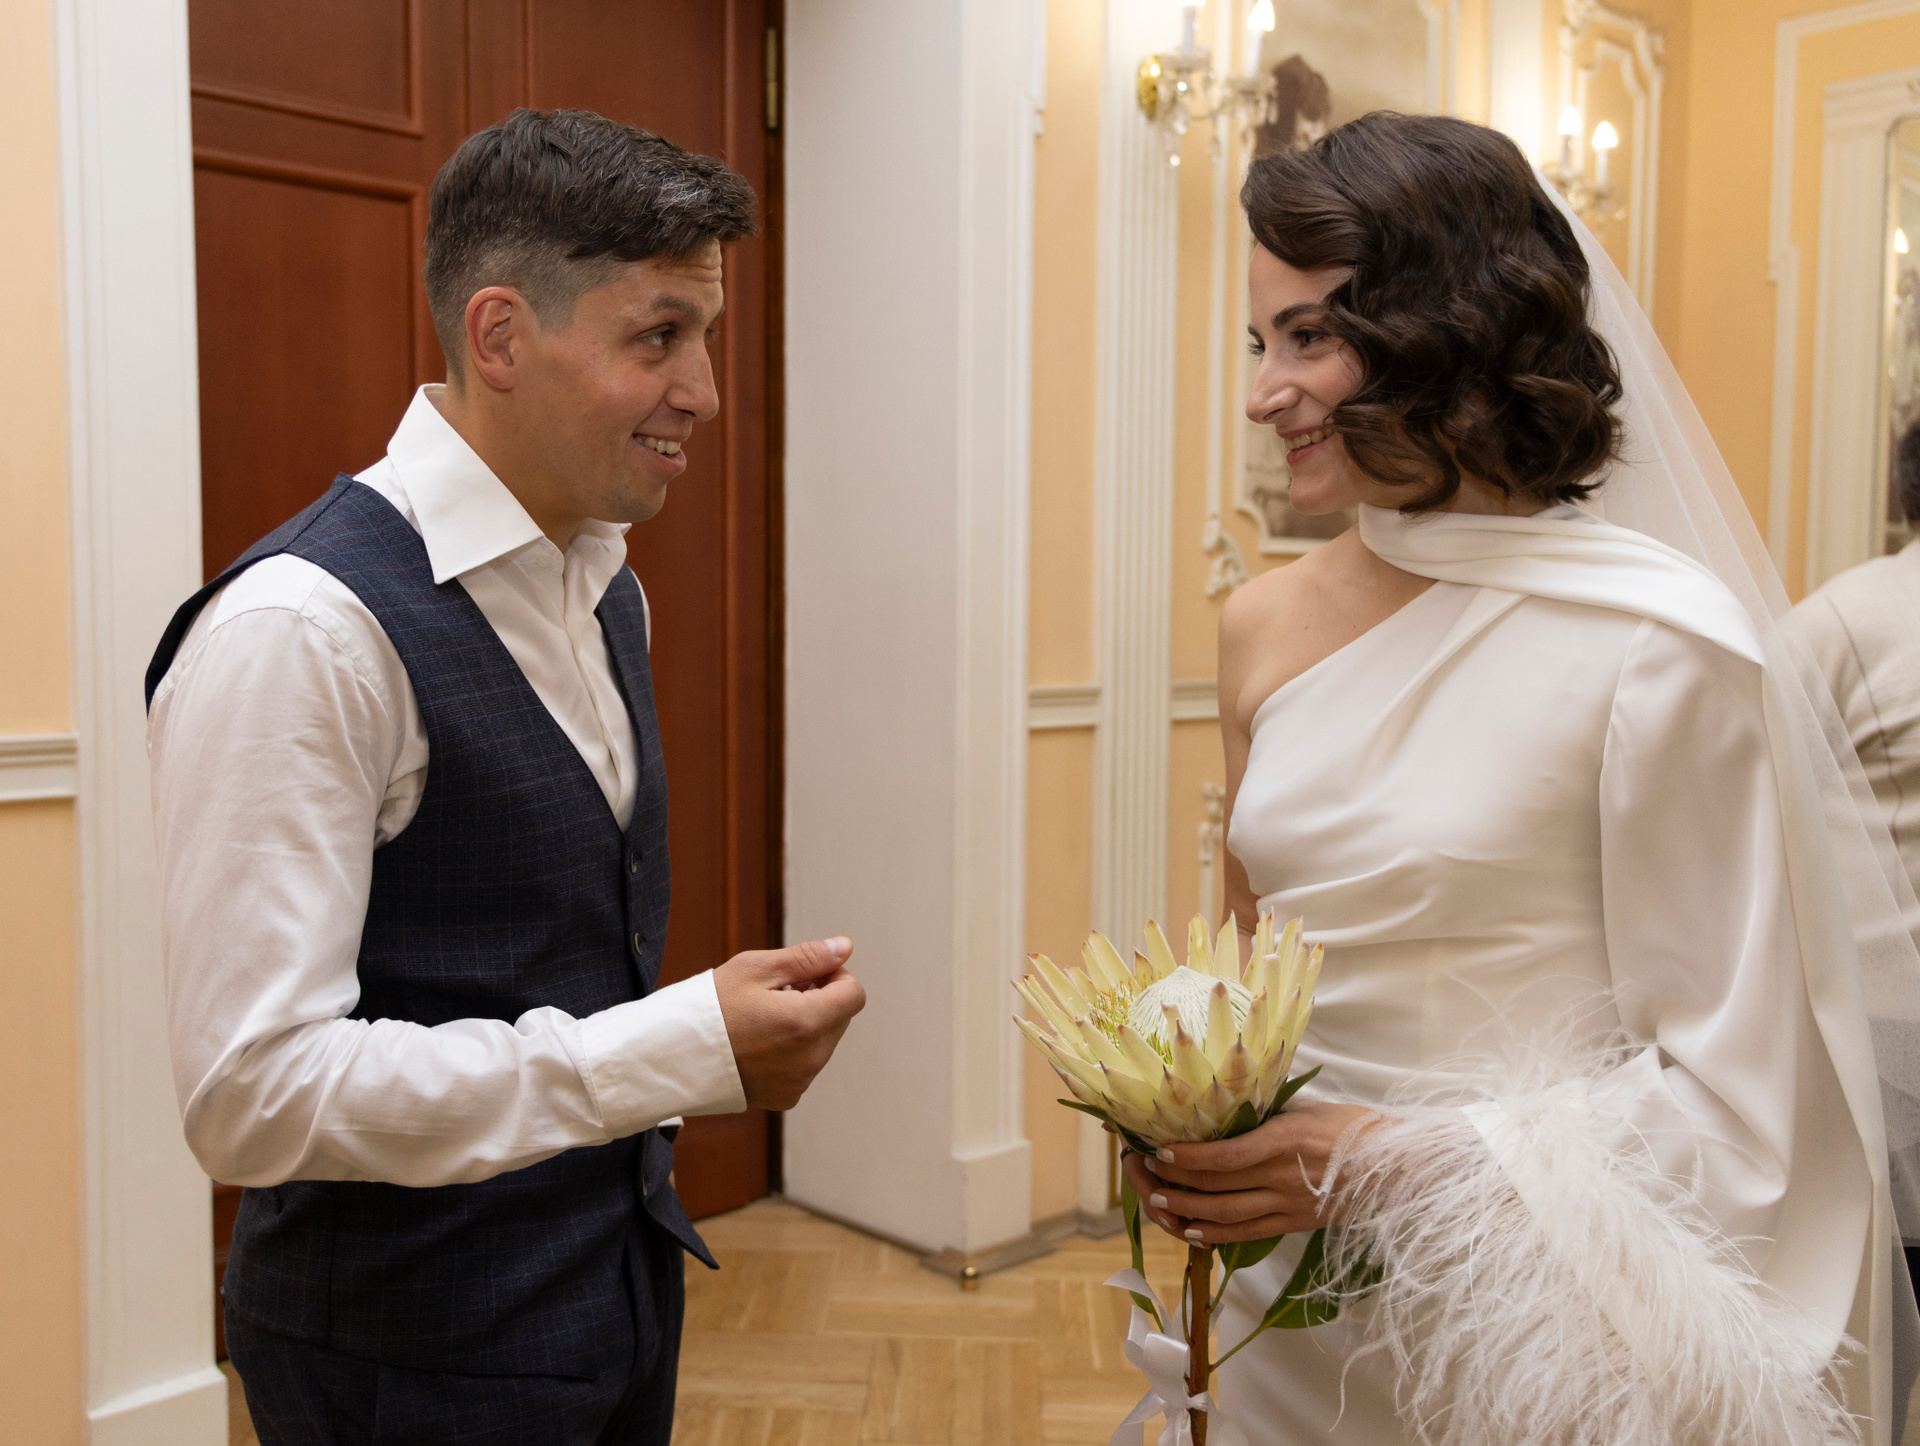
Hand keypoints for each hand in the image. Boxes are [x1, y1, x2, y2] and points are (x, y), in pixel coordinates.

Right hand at [712, 937, 865, 1110]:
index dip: (834, 977)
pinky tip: (759, 1044)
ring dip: (806, 1026)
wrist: (672, 1056)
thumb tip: (845, 947)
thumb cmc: (709, 1007)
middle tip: (777, 994)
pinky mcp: (786, 1097)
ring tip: (763, 1020)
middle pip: (840, 1019)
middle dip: (820, 1000)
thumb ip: (806, 958)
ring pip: (823, 1043)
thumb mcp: (755, 969)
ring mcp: (799, 1082)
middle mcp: (809, 1059)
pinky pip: (805, 1067)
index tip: (805, 975)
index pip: (854, 995)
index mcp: (805, 1022)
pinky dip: (792, 1052)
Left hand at [1119, 1100, 1380, 1245]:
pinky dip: (1214, 1234)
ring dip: (1183, 1211)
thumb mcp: (1307, 1107)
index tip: (1157, 1150)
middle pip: (1214, 1188)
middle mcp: (1282, 1178)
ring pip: (1224, 1217)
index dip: (1184, 1158)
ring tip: (1156, 1200)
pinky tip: (1191, 1230)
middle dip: (1170, 1181)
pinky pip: (1246, 1234)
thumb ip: (1265, 1113)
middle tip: (1141, 1171)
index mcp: (1285, 1141)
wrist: (1400, 1166)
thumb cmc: (1355, 1127)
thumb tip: (1220, 1107)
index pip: (1222, 1157)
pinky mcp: (1295, 1225)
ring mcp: (1289, 1207)